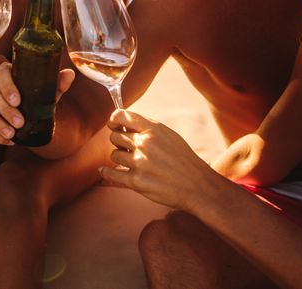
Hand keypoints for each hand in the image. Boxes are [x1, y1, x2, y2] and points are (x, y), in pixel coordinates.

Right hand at [0, 62, 74, 144]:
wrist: (28, 112)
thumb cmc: (36, 97)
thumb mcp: (48, 91)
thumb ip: (57, 83)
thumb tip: (69, 74)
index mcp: (6, 70)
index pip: (0, 72)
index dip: (7, 86)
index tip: (18, 101)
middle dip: (3, 109)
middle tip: (19, 123)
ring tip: (11, 134)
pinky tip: (7, 140)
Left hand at [100, 109, 223, 211]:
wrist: (196, 185)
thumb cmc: (182, 159)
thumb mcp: (168, 135)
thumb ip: (146, 128)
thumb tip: (121, 123)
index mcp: (153, 129)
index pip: (121, 116)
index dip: (114, 120)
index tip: (113, 124)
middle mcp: (144, 143)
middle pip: (115, 136)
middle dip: (120, 142)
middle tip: (130, 149)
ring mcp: (139, 162)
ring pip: (114, 154)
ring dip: (121, 158)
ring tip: (135, 163)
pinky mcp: (136, 181)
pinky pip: (111, 173)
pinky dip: (106, 172)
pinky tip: (105, 171)